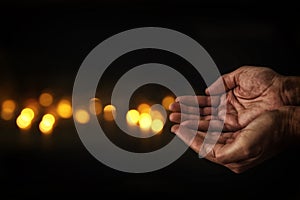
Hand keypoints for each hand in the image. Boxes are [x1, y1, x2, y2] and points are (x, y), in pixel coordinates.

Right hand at [170, 66, 290, 130]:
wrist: (283, 93)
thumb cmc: (268, 82)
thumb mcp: (241, 75)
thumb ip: (223, 81)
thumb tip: (208, 89)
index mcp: (227, 98)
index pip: (203, 101)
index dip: (190, 102)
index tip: (177, 102)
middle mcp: (227, 111)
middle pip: (201, 113)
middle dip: (185, 113)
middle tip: (171, 113)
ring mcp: (230, 120)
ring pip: (204, 122)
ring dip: (189, 121)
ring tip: (175, 120)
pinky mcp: (235, 127)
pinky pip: (214, 128)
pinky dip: (201, 127)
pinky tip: (189, 126)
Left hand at [170, 107, 298, 172]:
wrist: (289, 120)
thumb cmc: (272, 134)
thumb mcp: (246, 148)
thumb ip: (223, 153)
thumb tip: (204, 152)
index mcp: (231, 156)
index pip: (203, 148)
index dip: (188, 138)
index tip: (177, 129)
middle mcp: (230, 146)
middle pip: (202, 136)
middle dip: (188, 126)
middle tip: (175, 118)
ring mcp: (232, 134)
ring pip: (206, 126)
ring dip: (193, 118)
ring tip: (181, 112)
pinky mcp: (236, 124)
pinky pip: (215, 119)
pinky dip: (204, 114)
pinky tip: (197, 109)